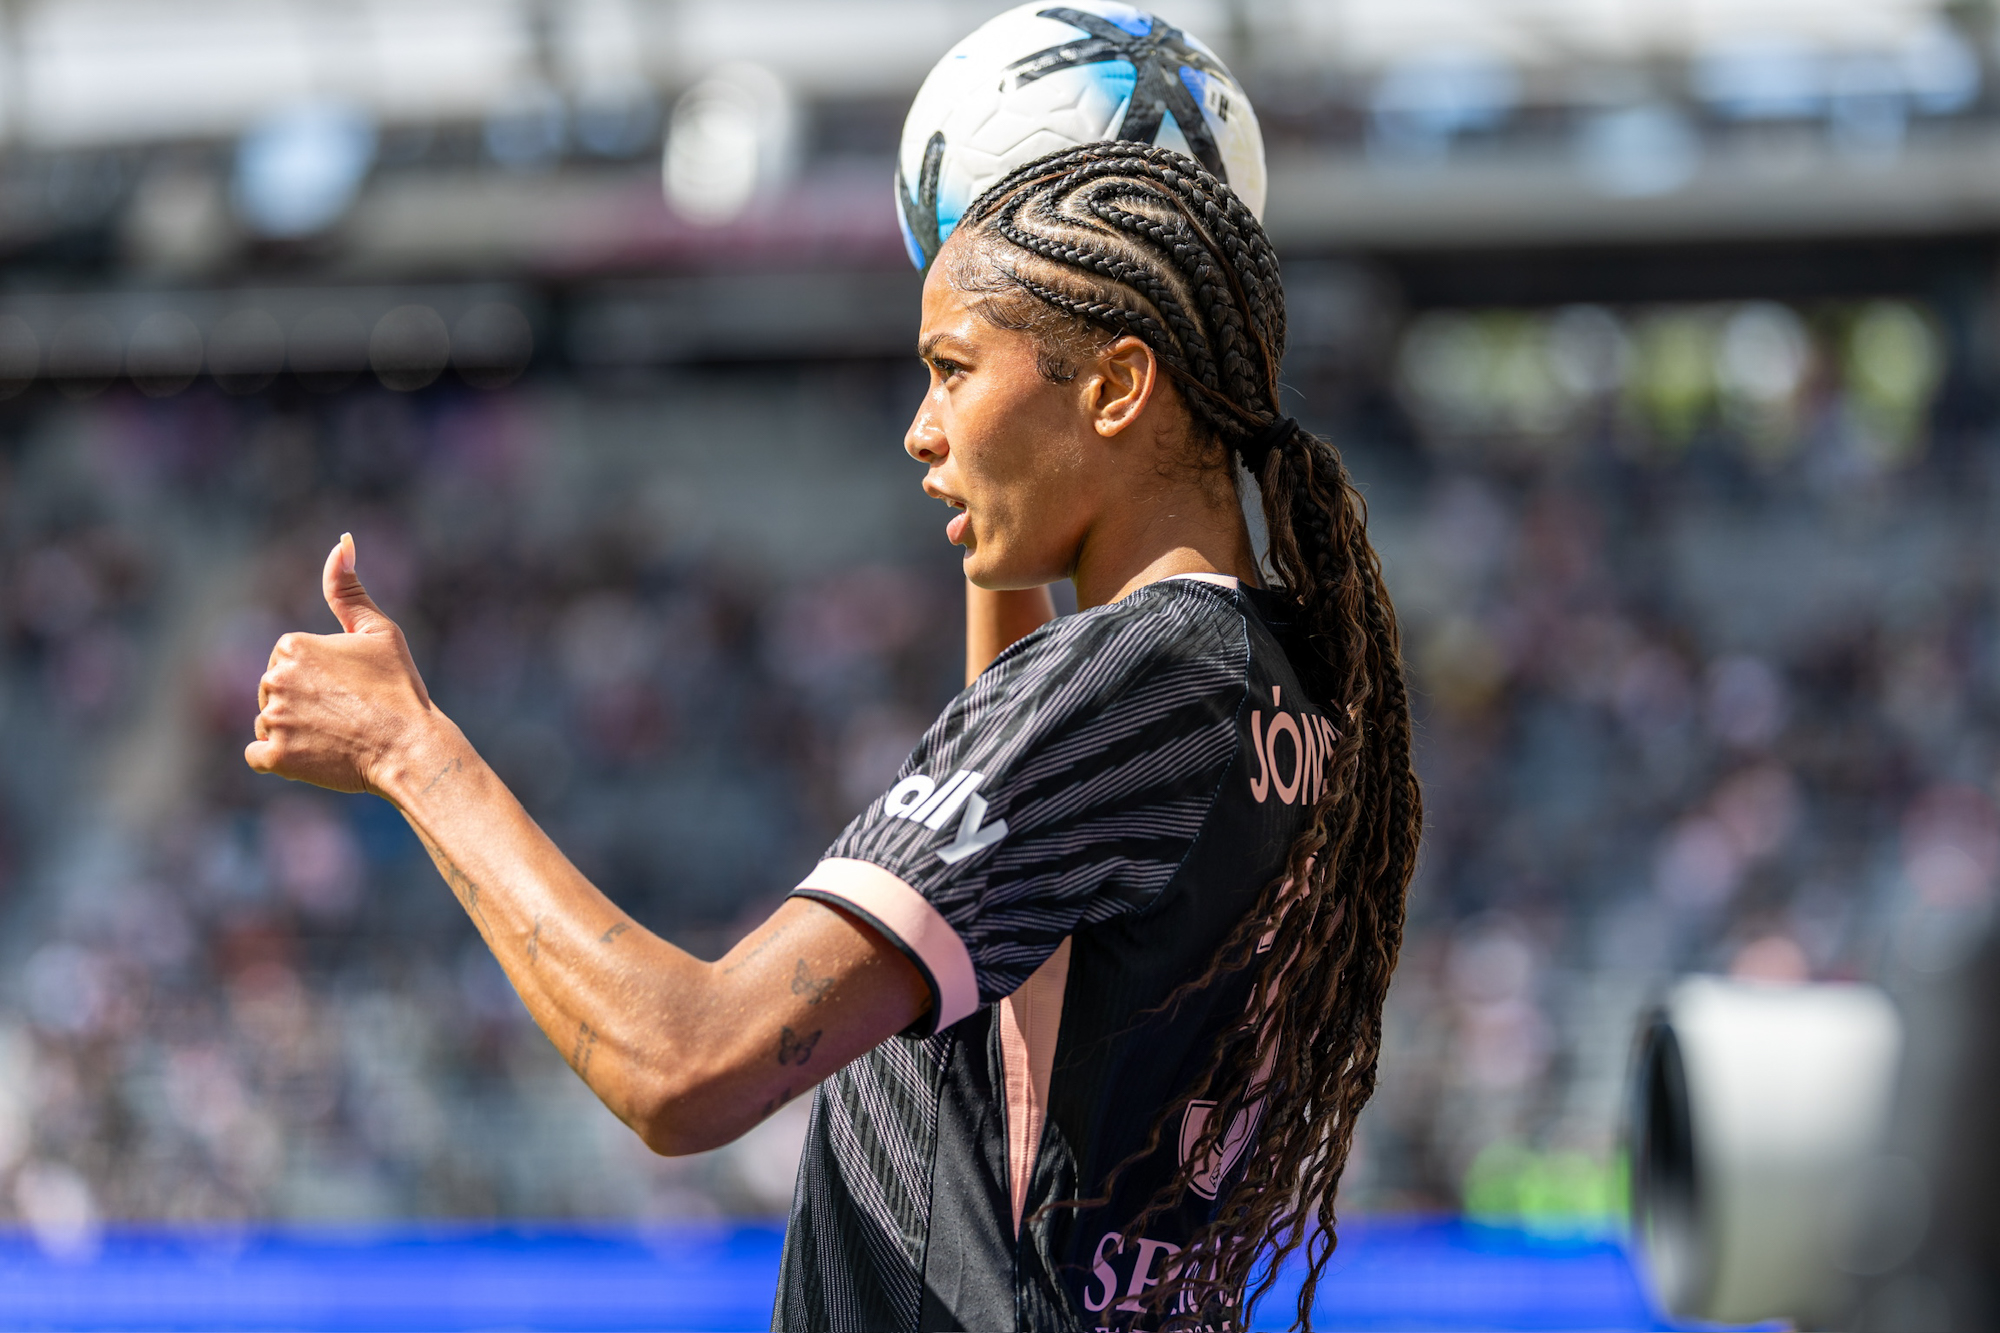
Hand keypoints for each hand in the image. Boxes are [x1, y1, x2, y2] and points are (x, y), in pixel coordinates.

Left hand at [245, 534, 440, 796]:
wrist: (411, 747)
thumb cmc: (399, 688)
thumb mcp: (379, 631)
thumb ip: (348, 590)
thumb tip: (342, 541)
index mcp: (292, 645)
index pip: (286, 661)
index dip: (318, 675)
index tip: (349, 686)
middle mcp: (275, 679)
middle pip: (273, 691)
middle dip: (301, 702)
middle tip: (346, 713)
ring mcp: (273, 719)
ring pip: (268, 722)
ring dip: (293, 730)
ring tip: (335, 735)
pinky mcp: (275, 756)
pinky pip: (257, 755)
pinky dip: (278, 758)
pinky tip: (310, 755)